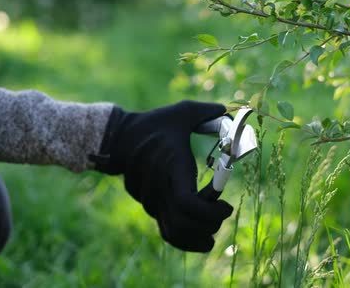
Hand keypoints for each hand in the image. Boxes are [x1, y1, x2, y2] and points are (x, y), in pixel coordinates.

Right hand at [91, 100, 232, 251]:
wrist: (118, 139)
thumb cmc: (155, 124)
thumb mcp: (182, 112)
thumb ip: (209, 111)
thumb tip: (231, 110)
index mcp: (171, 168)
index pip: (187, 204)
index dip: (210, 212)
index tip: (227, 207)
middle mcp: (160, 190)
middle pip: (185, 224)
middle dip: (209, 224)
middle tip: (223, 213)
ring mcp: (152, 201)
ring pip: (175, 233)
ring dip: (198, 236)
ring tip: (213, 232)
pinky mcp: (150, 207)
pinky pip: (167, 233)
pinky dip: (185, 240)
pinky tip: (202, 240)